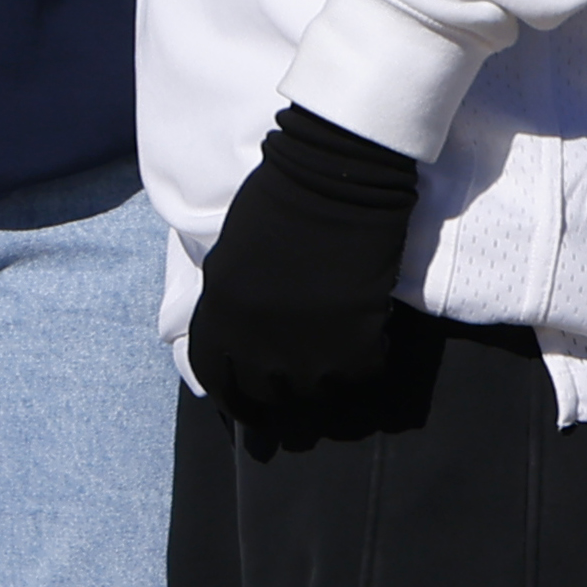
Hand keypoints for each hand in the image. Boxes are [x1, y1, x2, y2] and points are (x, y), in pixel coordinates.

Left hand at [189, 104, 431, 429]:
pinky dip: (367, 362)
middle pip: (266, 396)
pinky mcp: (355, 345)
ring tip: (338, 355)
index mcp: (221, 317)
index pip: (216, 378)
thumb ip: (230, 305)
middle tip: (302, 387)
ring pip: (316, 394)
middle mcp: (256, 344)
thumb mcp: (230, 258)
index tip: (250, 405)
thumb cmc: (278, 202)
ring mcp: (307, 350)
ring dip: (326, 379)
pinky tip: (370, 338)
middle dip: (281, 396)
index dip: (233, 397)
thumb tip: (237, 340)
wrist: (332, 180)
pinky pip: (362, 376)